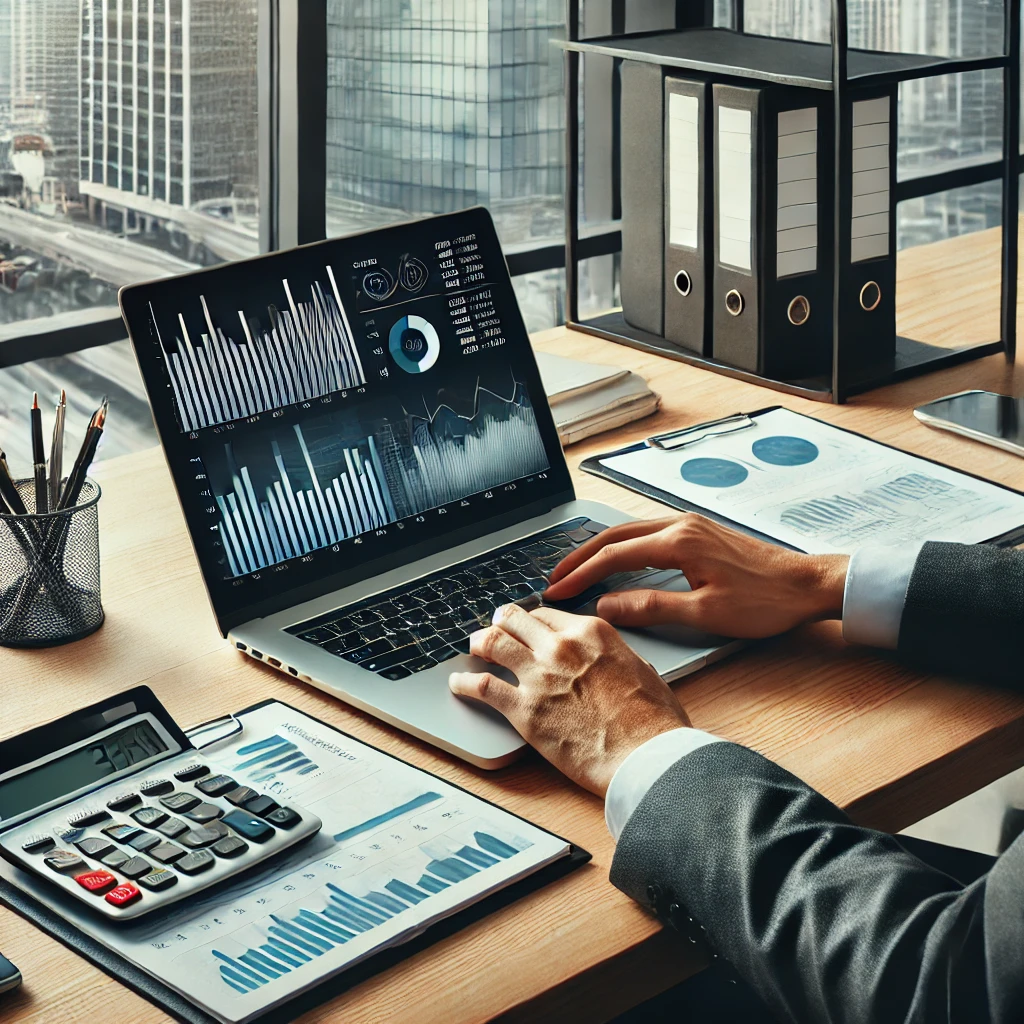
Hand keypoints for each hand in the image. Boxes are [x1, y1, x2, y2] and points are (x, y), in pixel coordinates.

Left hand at [449, 603, 688, 795]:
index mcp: (591, 633)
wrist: (646, 756)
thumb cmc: (653, 721)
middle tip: (494, 629)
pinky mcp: (524, 710)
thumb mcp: (642, 670)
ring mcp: (539, 676)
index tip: (527, 627)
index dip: (533, 621)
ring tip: (473, 647)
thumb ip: (617, 657)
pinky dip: (465, 682)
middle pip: (515, 620)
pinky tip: (458, 684)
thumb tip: (613, 660)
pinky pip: (482, 687)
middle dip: (501, 622)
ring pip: (493, 643)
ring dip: (480, 642)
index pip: (548, 614)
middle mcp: (561, 646)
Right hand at [543, 514, 848, 638]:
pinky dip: (621, 547)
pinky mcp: (699, 533)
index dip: (580, 574)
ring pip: (629, 532)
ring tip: (576, 569)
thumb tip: (607, 607)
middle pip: (614, 536)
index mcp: (678, 543)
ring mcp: (690, 526)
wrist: (808, 585)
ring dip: (599, 549)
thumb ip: (650, 607)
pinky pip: (647, 535)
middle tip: (554, 578)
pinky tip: (616, 561)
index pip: (613, 556)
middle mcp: (680, 526)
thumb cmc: (765, 601)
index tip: (557, 591)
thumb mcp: (705, 614)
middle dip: (579, 556)